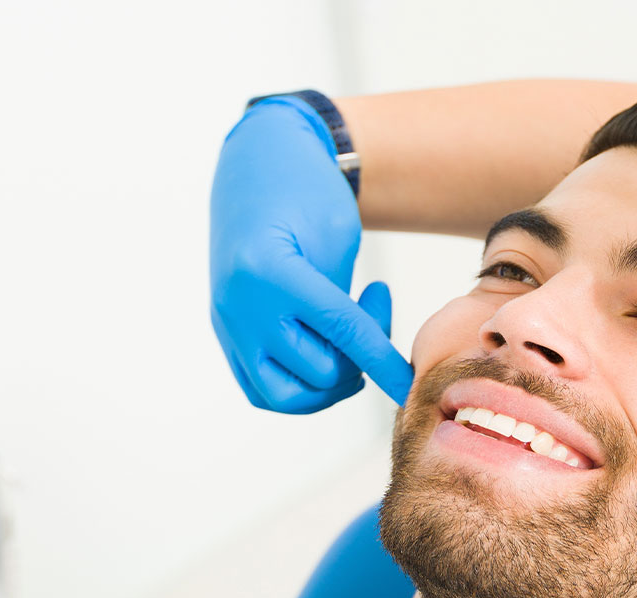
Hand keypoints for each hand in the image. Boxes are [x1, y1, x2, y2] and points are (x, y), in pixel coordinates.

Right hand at [209, 98, 412, 412]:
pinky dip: (299, 386)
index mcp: (268, 272)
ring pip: (287, 396)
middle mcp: (238, 306)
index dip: (382, 362)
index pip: (341, 332)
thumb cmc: (307, 189)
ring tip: (347, 338)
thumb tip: (358, 365)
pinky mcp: (225, 334)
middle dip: (359, 355)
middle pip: (318, 371)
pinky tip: (323, 351)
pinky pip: (262, 390)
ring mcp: (227, 325)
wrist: (256, 162)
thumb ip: (344, 304)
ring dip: (329, 380)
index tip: (411, 386)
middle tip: (374, 301)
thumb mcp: (337, 235)